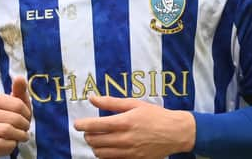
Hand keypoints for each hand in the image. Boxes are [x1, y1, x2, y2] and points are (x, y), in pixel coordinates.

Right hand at [0, 76, 31, 156]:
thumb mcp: (16, 102)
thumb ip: (19, 89)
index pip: (18, 105)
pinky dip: (12, 144)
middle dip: (24, 125)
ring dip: (20, 135)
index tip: (26, 116)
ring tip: (21, 135)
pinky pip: (3, 144)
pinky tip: (12, 141)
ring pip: (8, 131)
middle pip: (15, 119)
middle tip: (25, 127)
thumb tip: (20, 77)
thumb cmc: (9, 116)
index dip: (27, 113)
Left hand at [74, 96, 195, 158]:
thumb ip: (111, 102)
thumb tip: (93, 98)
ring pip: (101, 154)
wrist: (175, 133)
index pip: (96, 126)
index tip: (77, 124)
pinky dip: (105, 155)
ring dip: (95, 146)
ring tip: (98, 139)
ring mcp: (129, 152)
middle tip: (89, 130)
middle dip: (88, 135)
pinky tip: (109, 148)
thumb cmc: (155, 115)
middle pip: (95, 141)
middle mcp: (125, 139)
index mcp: (125, 122)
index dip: (83, 125)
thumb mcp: (134, 104)